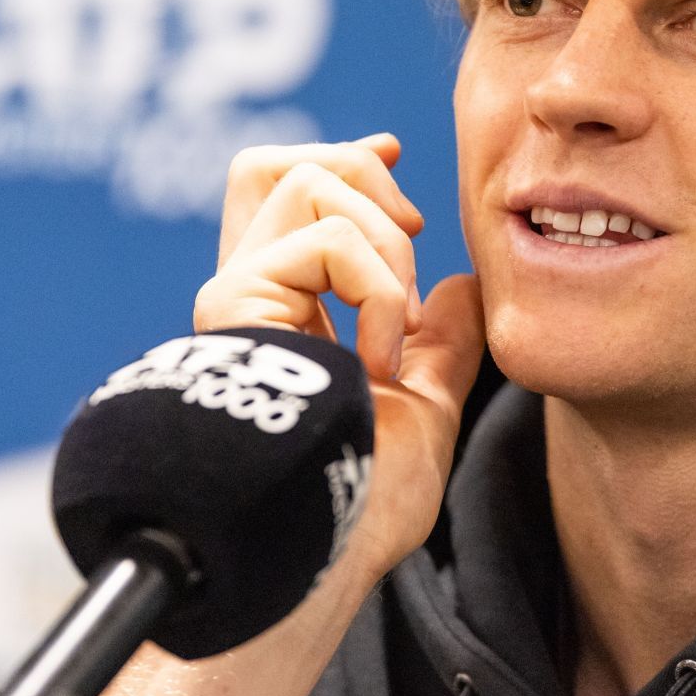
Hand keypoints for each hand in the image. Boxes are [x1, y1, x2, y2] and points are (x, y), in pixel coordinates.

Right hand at [195, 134, 485, 577]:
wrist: (329, 544)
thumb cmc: (366, 504)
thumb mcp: (426, 410)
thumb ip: (441, 346)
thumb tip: (462, 286)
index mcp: (287, 318)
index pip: (289, 199)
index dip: (343, 160)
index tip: (394, 151)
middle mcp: (249, 299)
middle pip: (268, 165)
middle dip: (354, 171)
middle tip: (410, 230)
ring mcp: (236, 297)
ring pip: (304, 181)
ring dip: (381, 242)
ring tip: (392, 325)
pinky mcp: (233, 302)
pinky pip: (327, 238)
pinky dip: (375, 289)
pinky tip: (374, 360)